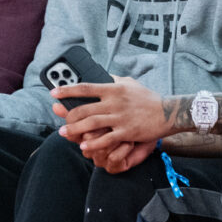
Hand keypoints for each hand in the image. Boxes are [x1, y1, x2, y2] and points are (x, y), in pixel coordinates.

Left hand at [53, 76, 167, 154]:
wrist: (167, 112)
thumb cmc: (147, 98)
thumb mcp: (130, 83)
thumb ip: (114, 80)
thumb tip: (100, 75)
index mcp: (113, 89)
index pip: (86, 87)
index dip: (67, 90)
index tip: (54, 93)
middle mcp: (114, 102)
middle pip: (84, 109)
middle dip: (68, 116)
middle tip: (60, 121)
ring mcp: (120, 117)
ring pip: (91, 124)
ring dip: (75, 130)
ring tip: (64, 133)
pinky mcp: (126, 131)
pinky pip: (106, 139)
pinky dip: (93, 143)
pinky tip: (83, 146)